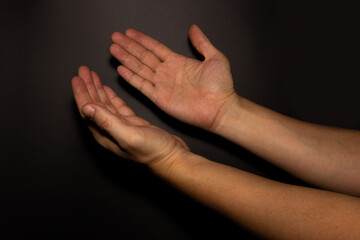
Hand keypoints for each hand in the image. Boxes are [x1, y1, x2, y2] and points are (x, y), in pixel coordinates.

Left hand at [71, 66, 188, 165]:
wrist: (171, 158)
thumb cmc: (152, 152)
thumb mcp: (128, 135)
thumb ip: (107, 121)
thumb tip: (87, 108)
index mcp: (105, 134)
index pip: (87, 110)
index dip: (81, 93)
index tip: (77, 78)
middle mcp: (109, 130)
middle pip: (93, 104)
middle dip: (88, 87)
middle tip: (83, 71)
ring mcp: (120, 127)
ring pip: (104, 104)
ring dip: (98, 89)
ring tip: (92, 76)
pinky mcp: (132, 124)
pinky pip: (117, 107)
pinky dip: (111, 97)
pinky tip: (108, 90)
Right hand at [110, 24, 235, 130]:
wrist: (221, 108)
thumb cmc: (221, 86)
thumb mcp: (214, 57)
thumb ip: (202, 42)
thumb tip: (193, 28)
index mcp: (178, 62)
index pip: (155, 48)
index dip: (142, 40)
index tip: (129, 32)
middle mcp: (167, 73)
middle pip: (143, 56)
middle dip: (128, 46)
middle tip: (115, 37)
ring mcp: (162, 85)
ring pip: (139, 68)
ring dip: (126, 59)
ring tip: (114, 49)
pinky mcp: (160, 98)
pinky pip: (142, 86)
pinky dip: (131, 78)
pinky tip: (121, 69)